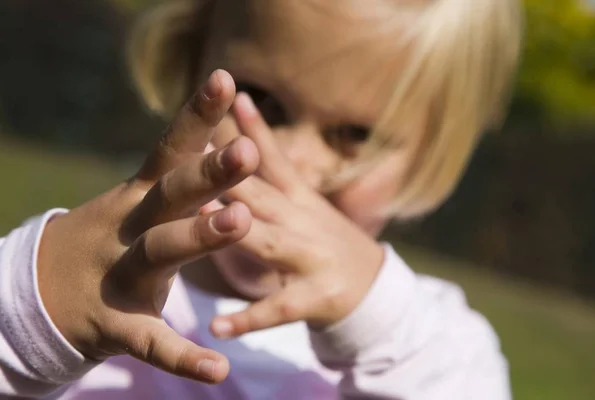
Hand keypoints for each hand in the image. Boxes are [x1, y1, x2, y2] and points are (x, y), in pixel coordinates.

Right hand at [37, 70, 258, 382]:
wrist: (42, 292)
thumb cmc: (111, 237)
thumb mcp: (139, 201)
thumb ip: (179, 174)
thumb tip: (222, 134)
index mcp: (141, 197)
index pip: (172, 149)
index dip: (198, 115)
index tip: (225, 78)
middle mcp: (132, 228)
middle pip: (171, 195)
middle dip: (207, 173)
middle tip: (243, 151)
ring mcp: (123, 276)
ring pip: (161, 253)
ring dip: (198, 237)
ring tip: (241, 221)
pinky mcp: (118, 324)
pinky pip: (153, 341)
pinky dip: (184, 356)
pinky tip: (218, 370)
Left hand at [210, 93, 384, 337]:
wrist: (373, 289)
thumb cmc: (324, 237)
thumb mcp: (303, 195)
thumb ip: (271, 156)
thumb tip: (242, 104)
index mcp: (297, 199)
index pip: (268, 158)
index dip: (245, 129)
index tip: (217, 99)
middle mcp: (303, 223)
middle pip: (263, 196)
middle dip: (232, 175)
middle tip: (194, 157)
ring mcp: (310, 260)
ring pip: (270, 245)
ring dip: (239, 234)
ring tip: (202, 225)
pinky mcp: (315, 299)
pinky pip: (277, 310)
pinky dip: (248, 318)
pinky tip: (217, 328)